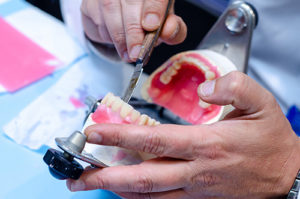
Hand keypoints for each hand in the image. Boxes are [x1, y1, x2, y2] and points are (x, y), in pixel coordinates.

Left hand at [67, 72, 299, 197]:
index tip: (94, 131)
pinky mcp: (198, 198)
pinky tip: (122, 190)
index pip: (153, 140)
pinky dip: (137, 197)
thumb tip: (206, 89)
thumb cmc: (271, 141)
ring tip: (88, 183)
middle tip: (76, 175)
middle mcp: (195, 171)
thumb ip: (233, 88)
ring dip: (115, 188)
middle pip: (142, 176)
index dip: (120, 135)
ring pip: (148, 194)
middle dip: (105, 175)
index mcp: (207, 144)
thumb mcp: (262, 103)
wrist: (287, 177)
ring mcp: (195, 189)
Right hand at [81, 0, 186, 61]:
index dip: (153, 8)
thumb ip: (174, 30)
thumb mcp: (165, 27)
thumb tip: (169, 30)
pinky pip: (96, 17)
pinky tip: (115, 40)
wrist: (124, 19)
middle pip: (130, 1)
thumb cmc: (148, 21)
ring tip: (128, 54)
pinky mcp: (91, 0)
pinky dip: (106, 34)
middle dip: (133, 31)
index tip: (151, 25)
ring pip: (110, 9)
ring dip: (119, 37)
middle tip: (137, 53)